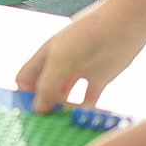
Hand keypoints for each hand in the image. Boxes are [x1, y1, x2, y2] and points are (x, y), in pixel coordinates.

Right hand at [16, 0, 145, 112]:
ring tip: (65, 117)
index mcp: (45, 57)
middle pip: (45, 90)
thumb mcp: (60, 58)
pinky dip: (84, 109)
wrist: (121, 27)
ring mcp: (79, 73)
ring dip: (63, 109)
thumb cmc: (87, 34)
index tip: (30, 110)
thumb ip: (47, 83)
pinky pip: (87, 99)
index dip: (25, 94)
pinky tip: (84, 114)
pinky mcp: (98, 79)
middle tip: (48, 118)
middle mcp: (60, 66)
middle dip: (44, 104)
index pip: (26, 79)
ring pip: (65, 97)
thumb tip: (38, 107)